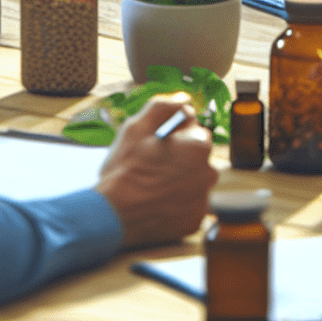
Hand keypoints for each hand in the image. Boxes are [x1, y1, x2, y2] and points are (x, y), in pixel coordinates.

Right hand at [96, 95, 217, 248]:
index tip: (158, 145)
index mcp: (199, 145)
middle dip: (182, 156)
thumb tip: (184, 100)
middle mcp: (209, 172)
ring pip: (196, 180)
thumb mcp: (137, 128)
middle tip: (155, 166)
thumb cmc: (124, 169)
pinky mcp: (195, 221)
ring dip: (182, 180)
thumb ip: (164, 108)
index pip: (194, 128)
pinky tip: (159, 203)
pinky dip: (179, 203)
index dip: (174, 134)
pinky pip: (191, 205)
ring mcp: (203, 199)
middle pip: (198, 155)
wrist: (112, 216)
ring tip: (156, 186)